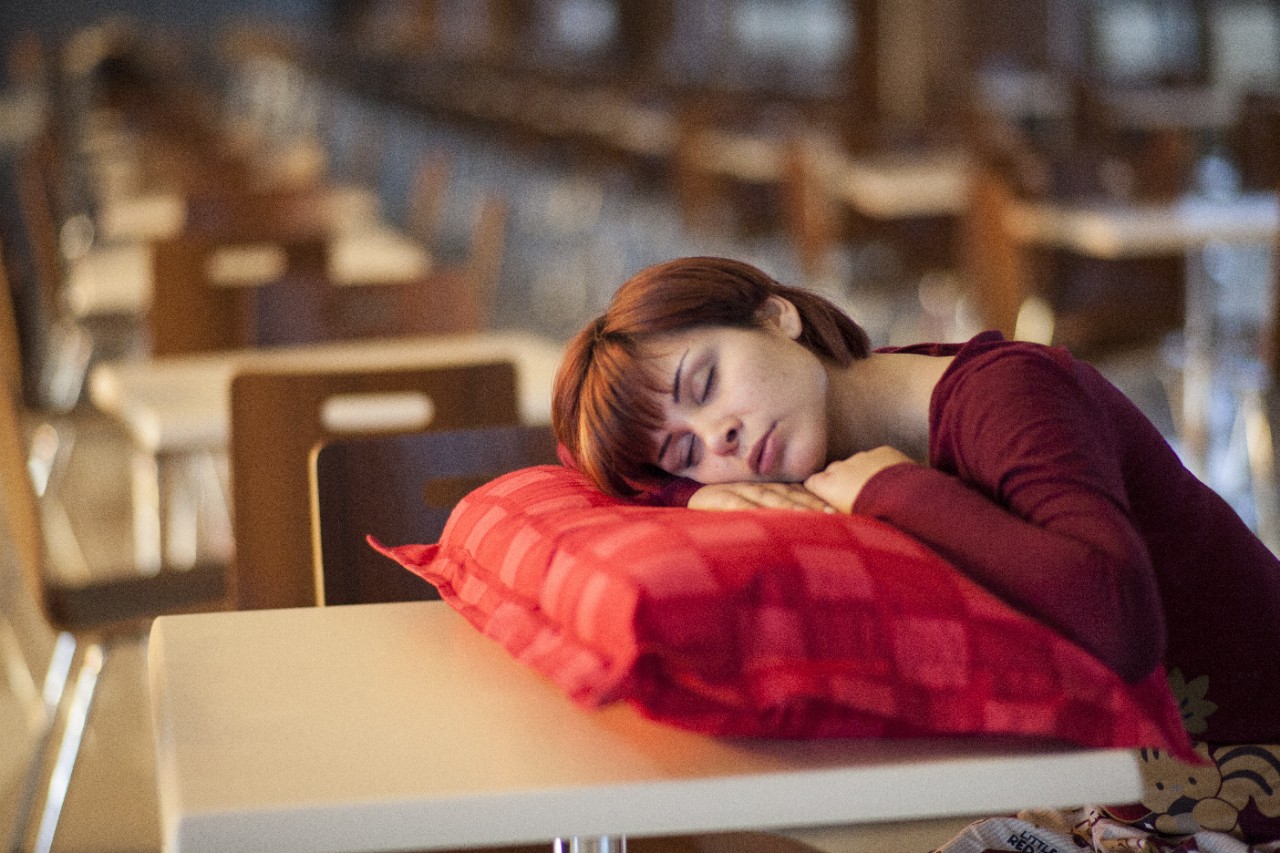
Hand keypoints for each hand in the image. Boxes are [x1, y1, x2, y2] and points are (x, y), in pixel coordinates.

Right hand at [688, 481, 835, 512]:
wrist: (687, 500)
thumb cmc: (722, 509)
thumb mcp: (750, 510)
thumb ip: (773, 514)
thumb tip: (805, 530)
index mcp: (766, 490)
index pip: (796, 494)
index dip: (815, 502)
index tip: (837, 512)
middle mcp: (756, 488)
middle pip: (788, 496)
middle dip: (810, 505)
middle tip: (832, 514)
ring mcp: (738, 492)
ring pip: (769, 499)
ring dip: (790, 507)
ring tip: (809, 515)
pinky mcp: (719, 500)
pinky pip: (740, 505)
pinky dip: (754, 509)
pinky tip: (768, 517)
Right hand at [804, 446, 912, 512]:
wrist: (908, 500)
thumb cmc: (875, 517)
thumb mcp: (848, 522)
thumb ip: (834, 515)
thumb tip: (828, 516)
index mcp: (829, 485)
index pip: (812, 483)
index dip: (819, 492)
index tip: (827, 501)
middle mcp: (843, 467)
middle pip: (832, 471)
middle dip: (838, 481)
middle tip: (852, 498)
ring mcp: (864, 456)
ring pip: (856, 463)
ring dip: (861, 473)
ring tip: (875, 491)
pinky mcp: (884, 451)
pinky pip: (877, 458)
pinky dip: (880, 467)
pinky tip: (891, 482)